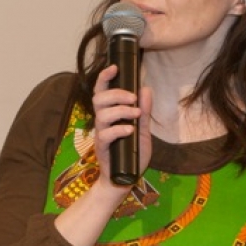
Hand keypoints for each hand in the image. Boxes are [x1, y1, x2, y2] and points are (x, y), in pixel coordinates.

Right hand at [91, 64, 152, 185]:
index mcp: (110, 114)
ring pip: (102, 115)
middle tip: (133, 99)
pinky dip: (119, 129)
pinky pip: (106, 134)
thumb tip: (146, 89)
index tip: (114, 67)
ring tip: (136, 114)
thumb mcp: (143, 131)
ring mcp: (101, 134)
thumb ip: (145, 112)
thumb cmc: (132, 154)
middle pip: (99, 99)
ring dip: (121, 111)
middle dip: (117, 94)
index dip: (104, 77)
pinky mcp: (102, 148)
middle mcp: (102, 122)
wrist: (125, 179)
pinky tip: (131, 131)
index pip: (102, 91)